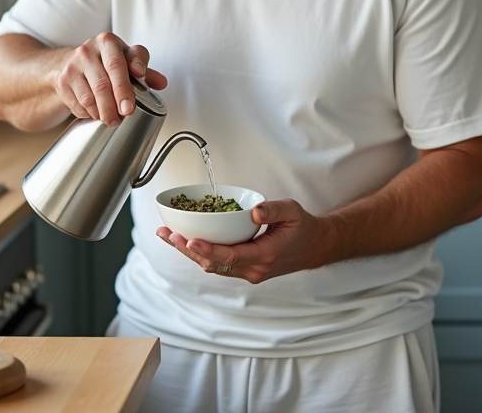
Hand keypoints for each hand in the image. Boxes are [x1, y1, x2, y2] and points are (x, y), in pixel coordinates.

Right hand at [55, 33, 166, 125]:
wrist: (71, 62)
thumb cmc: (105, 61)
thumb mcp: (126, 59)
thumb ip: (145, 70)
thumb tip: (161, 82)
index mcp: (108, 42)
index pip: (118, 64)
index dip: (125, 85)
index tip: (130, 102)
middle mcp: (88, 50)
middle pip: (103, 84)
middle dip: (115, 104)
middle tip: (124, 116)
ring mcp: (73, 66)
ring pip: (89, 97)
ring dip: (103, 112)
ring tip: (112, 119)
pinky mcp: (63, 81)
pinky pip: (78, 104)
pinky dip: (89, 113)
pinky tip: (96, 113)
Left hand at [156, 198, 329, 283]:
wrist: (313, 247)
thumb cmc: (302, 228)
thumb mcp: (293, 211)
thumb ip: (274, 210)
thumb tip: (254, 211)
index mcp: (265, 255)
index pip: (231, 256)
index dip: (208, 249)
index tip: (190, 240)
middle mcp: (254, 269)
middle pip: (214, 264)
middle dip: (188, 250)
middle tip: (168, 235)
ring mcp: (248, 272)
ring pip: (213, 266)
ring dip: (189, 253)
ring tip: (168, 236)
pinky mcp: (244, 270)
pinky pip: (218, 265)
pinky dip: (200, 254)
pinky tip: (185, 241)